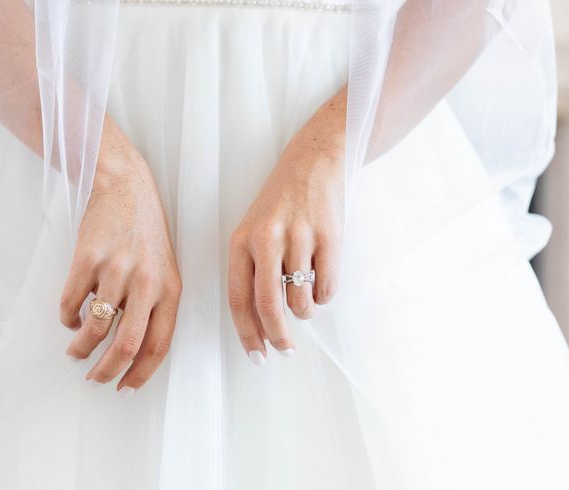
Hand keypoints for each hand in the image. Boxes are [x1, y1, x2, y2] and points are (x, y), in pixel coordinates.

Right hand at [60, 115, 181, 394]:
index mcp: (170, 289)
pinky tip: (69, 318)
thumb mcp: (163, 269)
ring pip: (95, 328)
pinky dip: (67, 318)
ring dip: (80, 348)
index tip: (125, 389)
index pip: (159, 344)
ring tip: (75, 352)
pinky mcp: (87, 258)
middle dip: (107, 371)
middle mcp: (146, 282)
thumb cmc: (145, 233)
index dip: (141, 374)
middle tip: (94, 380)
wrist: (125, 186)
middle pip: (127, 344)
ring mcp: (116, 270)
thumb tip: (131, 351)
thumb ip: (154, 306)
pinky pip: (71, 303)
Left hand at [228, 88, 346, 363]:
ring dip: (305, 311)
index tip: (257, 355)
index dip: (247, 333)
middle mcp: (267, 239)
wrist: (313, 163)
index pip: (238, 299)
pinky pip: (327, 288)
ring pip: (301, 302)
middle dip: (277, 337)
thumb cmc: (280, 206)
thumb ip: (253, 274)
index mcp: (242, 241)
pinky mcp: (330, 237)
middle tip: (285, 350)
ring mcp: (300, 237)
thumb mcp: (254, 232)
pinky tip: (321, 276)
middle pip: (269, 306)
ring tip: (305, 295)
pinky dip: (325, 293)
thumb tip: (262, 325)